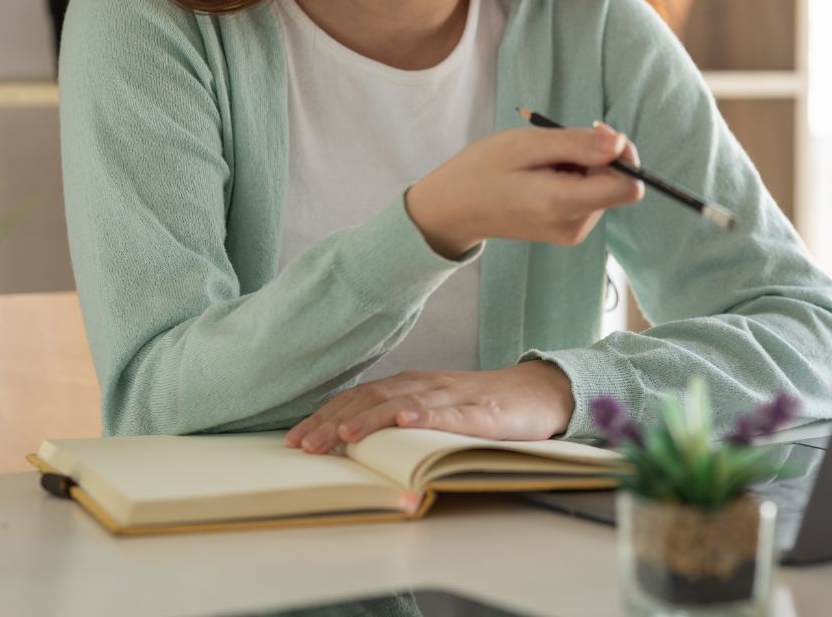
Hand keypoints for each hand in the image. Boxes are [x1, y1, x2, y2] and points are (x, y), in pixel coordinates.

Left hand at [283, 361, 577, 453]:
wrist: (538, 393)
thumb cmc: (481, 406)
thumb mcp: (433, 410)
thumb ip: (398, 418)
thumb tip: (348, 441)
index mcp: (410, 385)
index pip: (358, 397)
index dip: (324, 416)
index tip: (294, 440)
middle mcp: (426, 385)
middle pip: (371, 399)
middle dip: (333, 422)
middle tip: (303, 446)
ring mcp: (454, 397)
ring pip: (405, 403)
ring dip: (371, 418)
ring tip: (343, 436)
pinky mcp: (483, 412)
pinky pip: (451, 414)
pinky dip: (426, 416)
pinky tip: (406, 422)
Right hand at [406, 120, 642, 257]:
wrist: (453, 209)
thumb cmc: (483, 170)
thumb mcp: (527, 145)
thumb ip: (577, 144)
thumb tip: (621, 142)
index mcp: (564, 205)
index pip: (629, 187)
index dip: (623, 155)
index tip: (595, 134)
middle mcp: (575, 226)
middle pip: (617, 184)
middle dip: (597, 157)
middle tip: (555, 145)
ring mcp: (573, 232)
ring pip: (604, 188)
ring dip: (583, 166)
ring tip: (542, 163)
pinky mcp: (569, 230)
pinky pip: (590, 196)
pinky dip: (575, 178)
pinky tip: (544, 176)